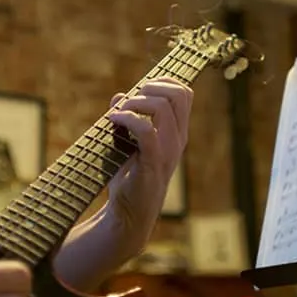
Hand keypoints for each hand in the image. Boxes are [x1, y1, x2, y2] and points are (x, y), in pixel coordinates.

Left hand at [103, 77, 193, 254]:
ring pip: (163, 107)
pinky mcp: (152, 163)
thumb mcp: (128, 142)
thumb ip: (127, 118)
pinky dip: (127, 118)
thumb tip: (119, 96)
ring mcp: (167, 151)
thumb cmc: (129, 178)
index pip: (184, 93)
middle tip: (130, 101)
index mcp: (176, 133)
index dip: (163, 82)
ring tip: (118, 113)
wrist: (128, 214)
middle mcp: (177, 139)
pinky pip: (146, 130)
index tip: (140, 90)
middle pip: (179, 94)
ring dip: (135, 102)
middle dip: (151, 87)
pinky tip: (112, 120)